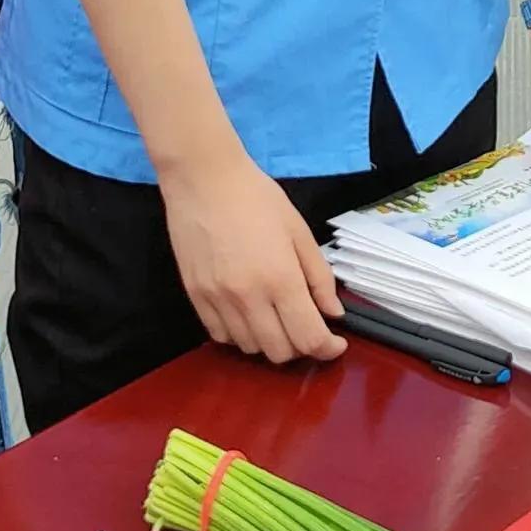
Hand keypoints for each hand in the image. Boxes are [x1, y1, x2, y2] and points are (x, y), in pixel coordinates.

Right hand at [158, 149, 344, 364]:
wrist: (203, 178)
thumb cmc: (256, 197)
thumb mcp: (299, 230)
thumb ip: (319, 276)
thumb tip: (333, 313)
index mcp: (280, 278)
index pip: (308, 338)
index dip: (328, 349)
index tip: (335, 343)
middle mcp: (248, 297)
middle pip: (279, 352)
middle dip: (300, 346)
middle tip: (305, 326)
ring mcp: (218, 299)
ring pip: (249, 348)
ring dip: (269, 342)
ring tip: (275, 318)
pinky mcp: (195, 296)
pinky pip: (220, 336)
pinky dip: (239, 335)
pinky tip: (247, 315)